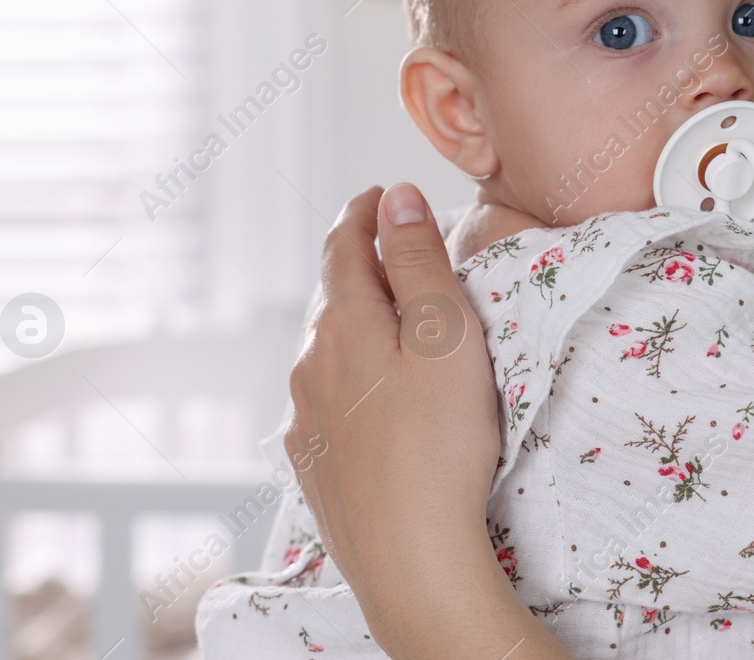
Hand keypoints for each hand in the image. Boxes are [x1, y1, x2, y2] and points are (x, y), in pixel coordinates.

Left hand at [285, 183, 558, 658]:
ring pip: (330, 350)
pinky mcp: (313, 462)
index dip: (365, 212)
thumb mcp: (447, 335)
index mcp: (345, 322)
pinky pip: (327, 398)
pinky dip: (351, 378)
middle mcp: (311, 363)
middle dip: (364, 268)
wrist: (411, 559)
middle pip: (336, 296)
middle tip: (400, 252)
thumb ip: (420, 261)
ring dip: (358, 326)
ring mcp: (306, 417)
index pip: (345, 243)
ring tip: (396, 326)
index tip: (382, 194)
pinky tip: (377, 398)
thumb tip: (396, 197)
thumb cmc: (441, 443)